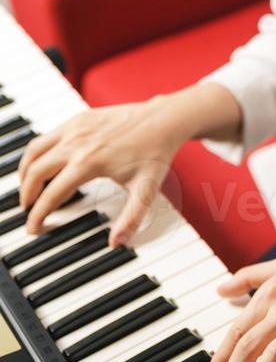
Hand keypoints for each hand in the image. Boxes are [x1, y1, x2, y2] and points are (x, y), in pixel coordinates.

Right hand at [17, 95, 187, 244]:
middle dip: (26, 194)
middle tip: (28, 210)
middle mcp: (77, 143)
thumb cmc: (155, 153)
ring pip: (35, 150)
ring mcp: (75, 127)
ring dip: (26, 171)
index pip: (52, 194)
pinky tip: (44, 166)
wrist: (163, 120)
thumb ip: (131, 220)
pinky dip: (37, 153)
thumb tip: (116, 243)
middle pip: (35, 171)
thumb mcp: (146, 191)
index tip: (33, 228)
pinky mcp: (78, 118)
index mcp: (89, 163)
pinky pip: (47, 137)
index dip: (38, 214)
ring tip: (29, 189)